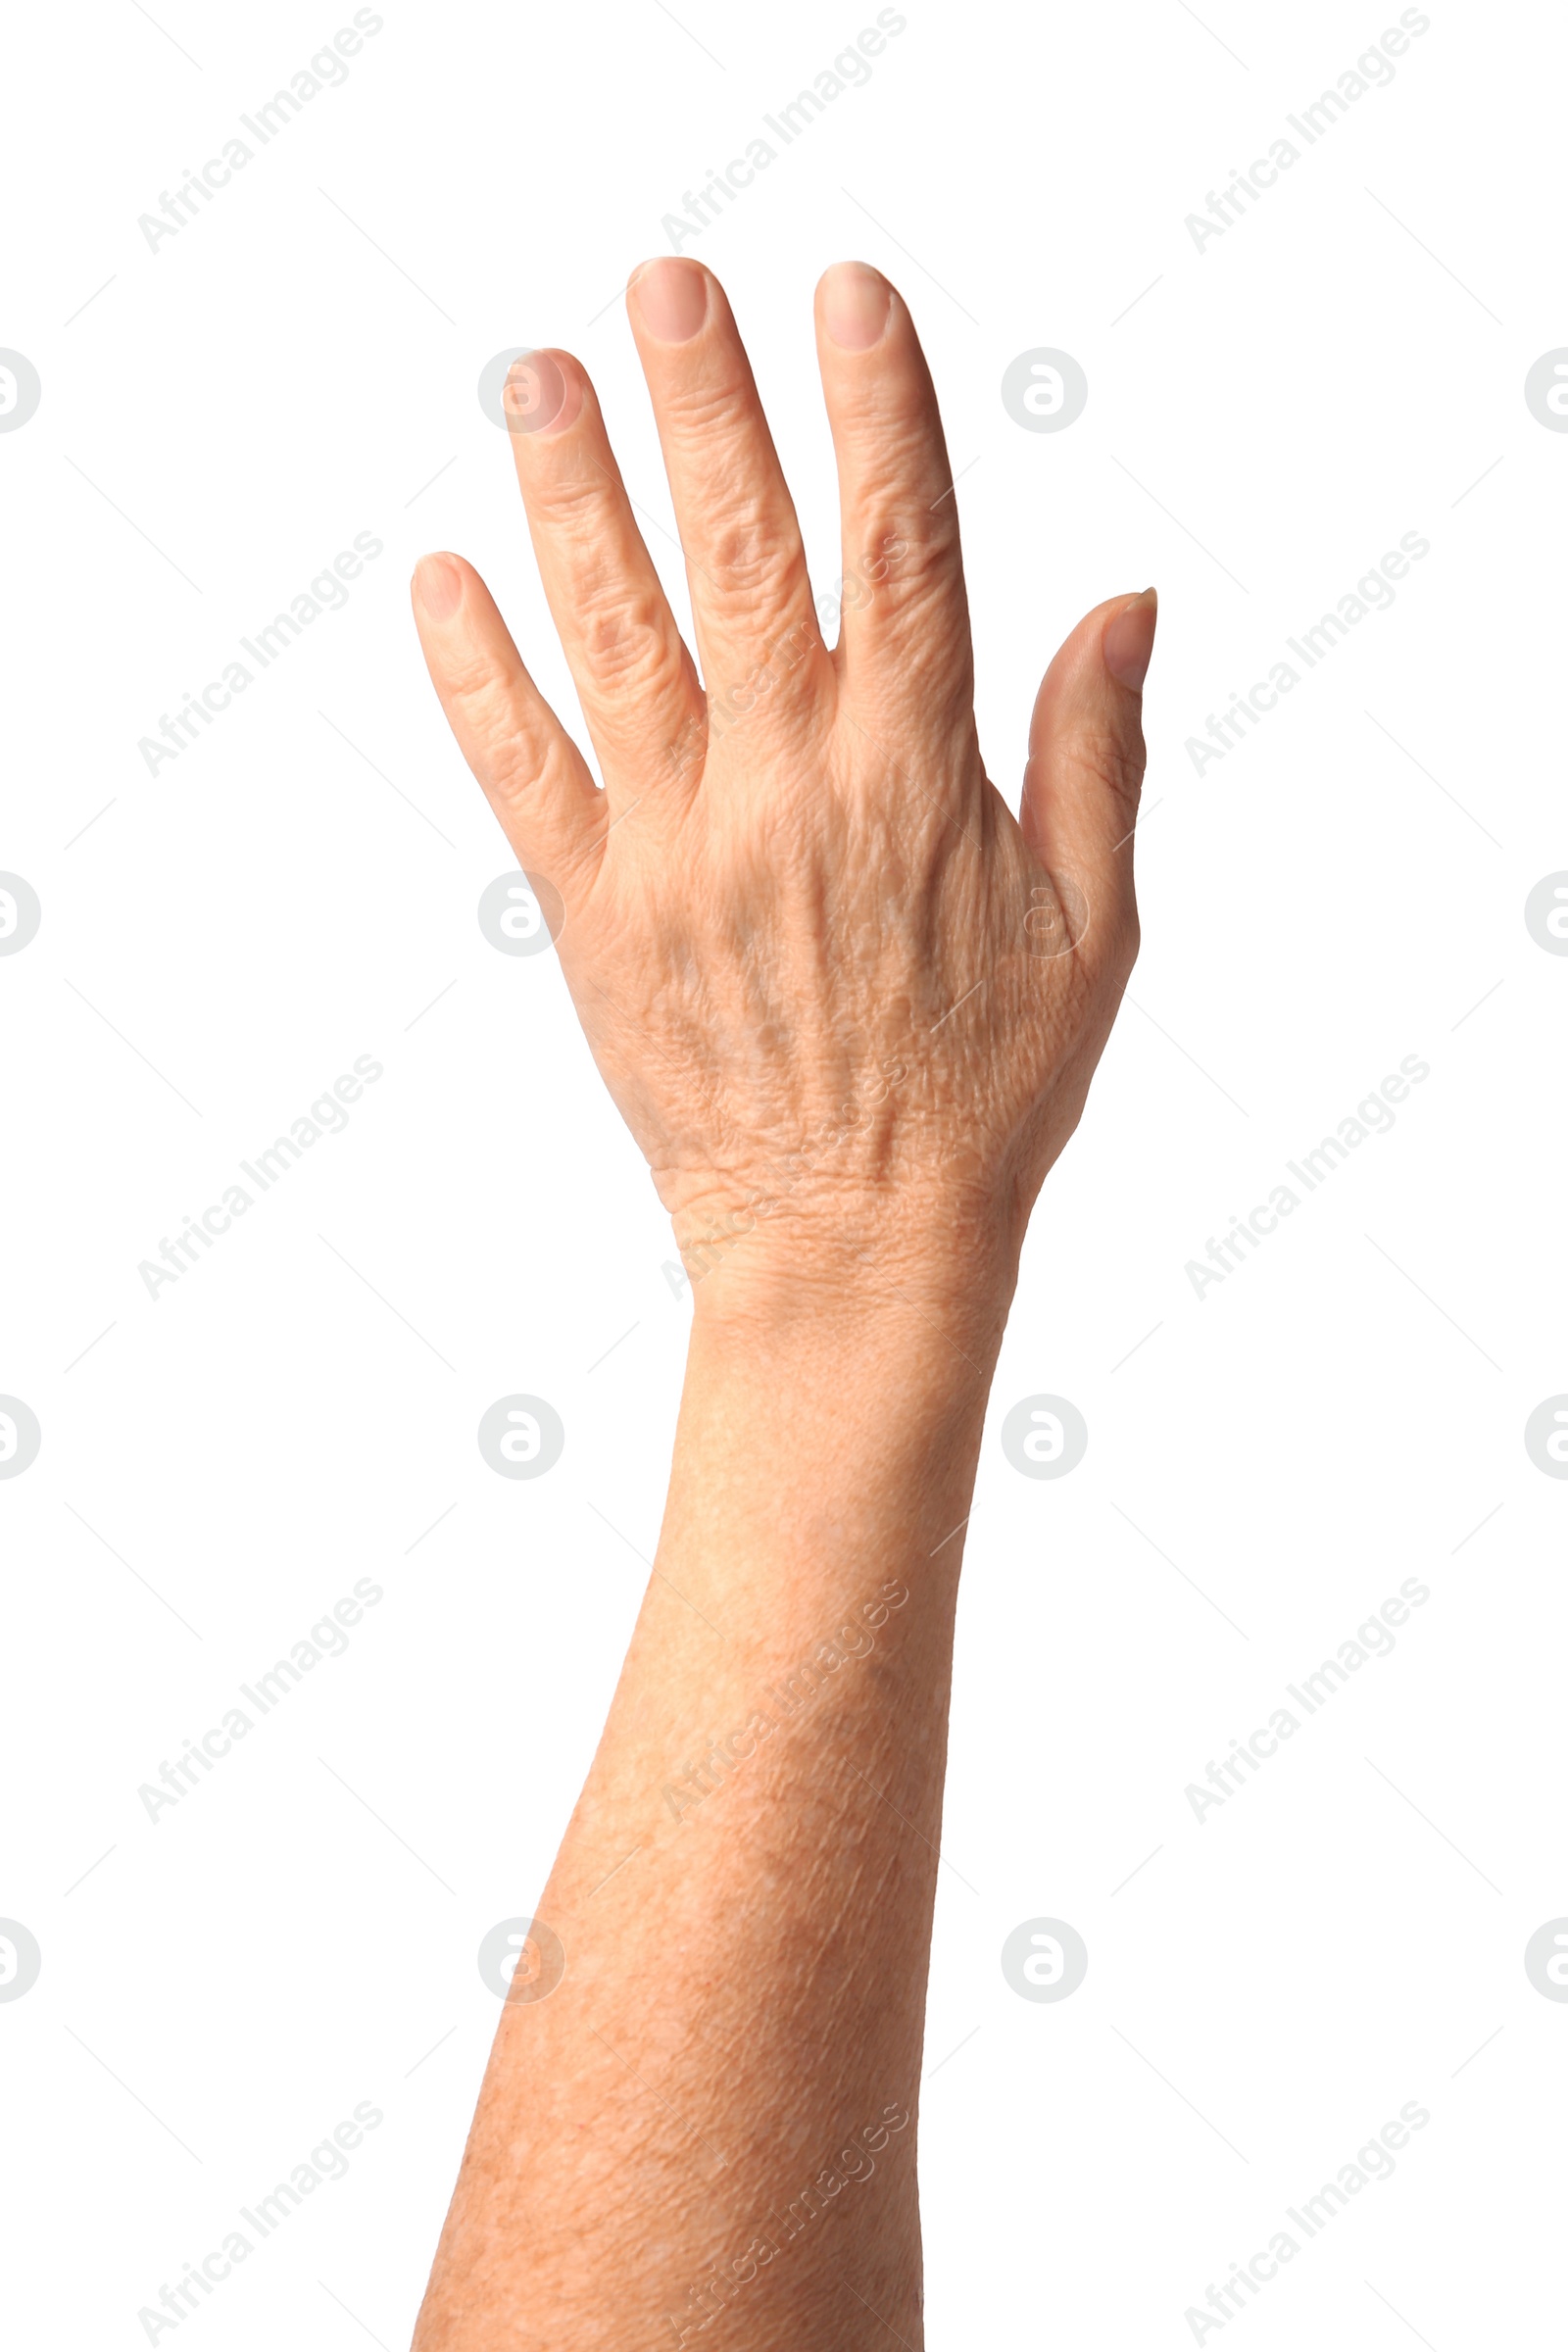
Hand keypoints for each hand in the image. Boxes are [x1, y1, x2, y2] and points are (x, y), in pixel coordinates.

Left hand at [411, 258, 1154, 1324]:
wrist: (851, 1250)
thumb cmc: (985, 1096)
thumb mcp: (1095, 929)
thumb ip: (1094, 754)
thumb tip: (1123, 602)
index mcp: (920, 777)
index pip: (902, 549)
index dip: (876, 409)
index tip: (844, 296)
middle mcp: (791, 789)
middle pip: (742, 557)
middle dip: (703, 406)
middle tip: (661, 287)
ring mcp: (679, 848)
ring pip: (615, 638)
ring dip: (571, 497)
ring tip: (534, 376)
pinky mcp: (592, 916)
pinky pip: (521, 773)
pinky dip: (477, 675)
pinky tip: (441, 579)